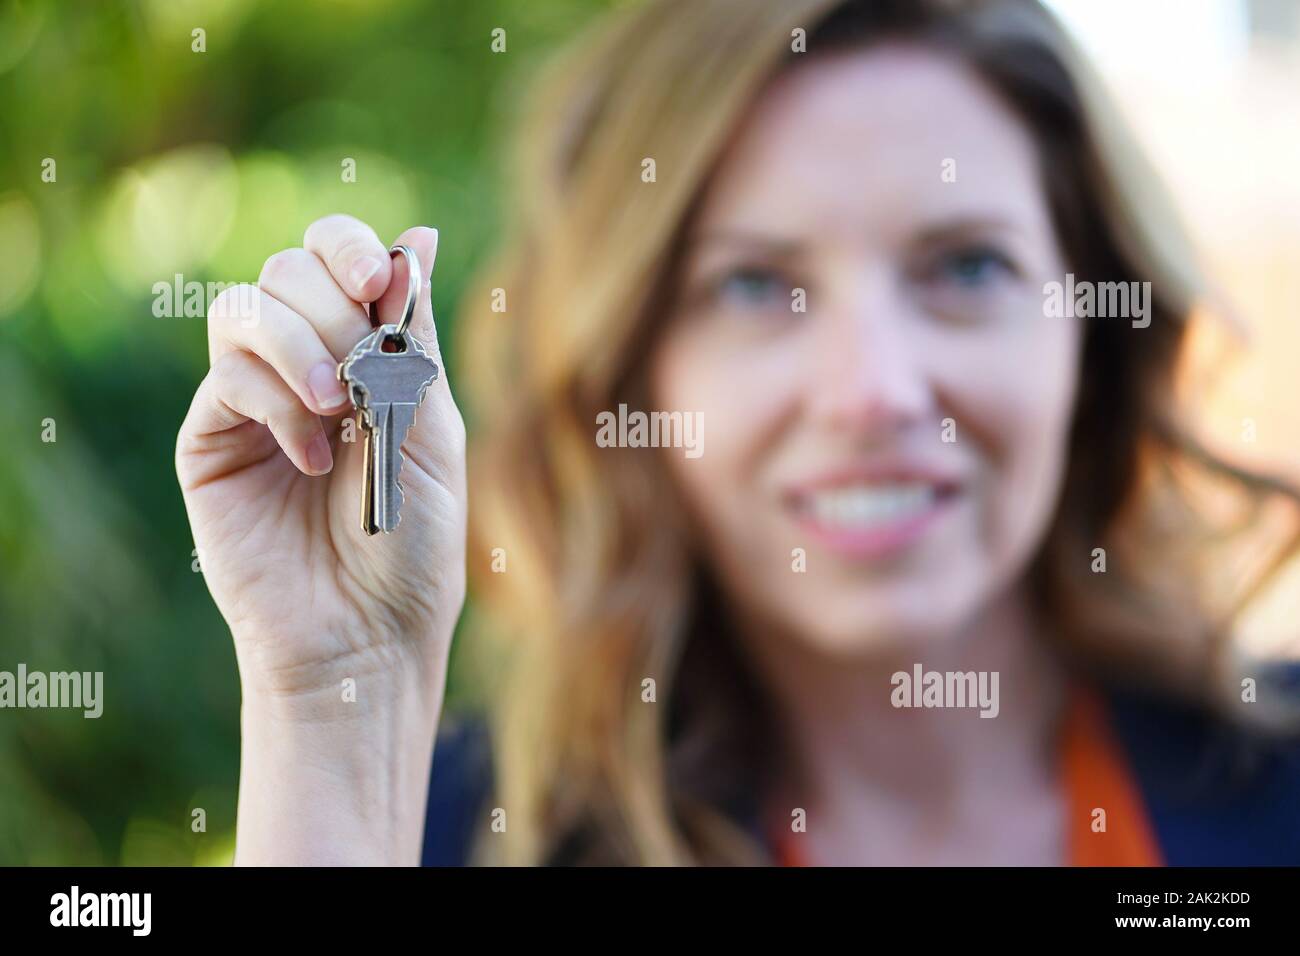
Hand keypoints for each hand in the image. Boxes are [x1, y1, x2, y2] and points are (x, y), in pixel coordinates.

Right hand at [176, 214, 465, 707]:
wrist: (368, 636)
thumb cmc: (414, 546)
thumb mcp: (431, 431)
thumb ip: (414, 339)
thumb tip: (416, 235)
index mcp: (364, 354)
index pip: (336, 256)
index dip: (348, 247)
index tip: (376, 281)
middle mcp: (303, 366)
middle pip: (288, 269)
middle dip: (332, 306)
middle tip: (362, 374)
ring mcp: (252, 400)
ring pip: (244, 307)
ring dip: (299, 343)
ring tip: (336, 406)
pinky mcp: (211, 440)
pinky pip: (228, 377)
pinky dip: (276, 402)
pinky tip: (315, 457)